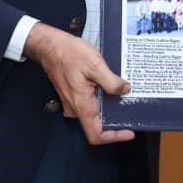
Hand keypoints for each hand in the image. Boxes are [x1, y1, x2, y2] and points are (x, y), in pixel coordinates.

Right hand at [24, 22, 135, 144]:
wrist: (51, 46)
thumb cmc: (69, 54)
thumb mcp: (96, 65)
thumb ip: (112, 82)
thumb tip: (124, 90)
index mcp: (81, 105)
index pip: (96, 135)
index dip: (114, 137)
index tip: (129, 132)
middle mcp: (75, 108)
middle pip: (97, 125)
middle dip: (115, 119)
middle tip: (132, 111)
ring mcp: (73, 102)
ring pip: (94, 112)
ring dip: (109, 107)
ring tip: (124, 96)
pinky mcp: (73, 95)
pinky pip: (89, 102)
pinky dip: (102, 98)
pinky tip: (111, 87)